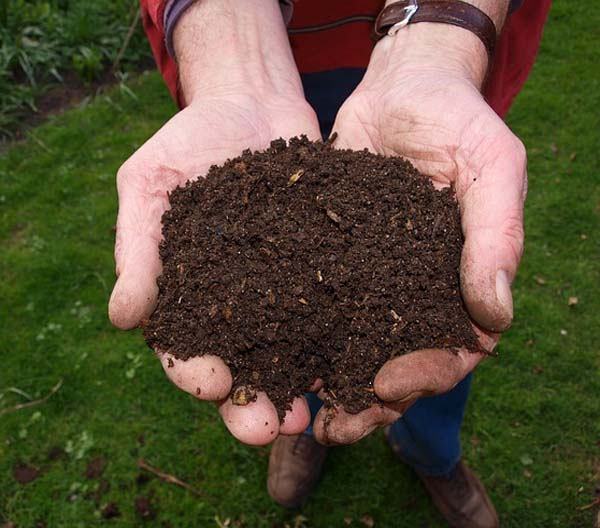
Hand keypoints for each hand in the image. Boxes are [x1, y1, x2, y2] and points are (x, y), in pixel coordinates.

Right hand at [109, 0, 321, 444]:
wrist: (251, 101)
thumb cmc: (189, 141)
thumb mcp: (149, 184)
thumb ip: (137, 248)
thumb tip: (122, 317)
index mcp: (187, 295)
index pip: (184, 349)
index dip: (195, 373)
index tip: (212, 384)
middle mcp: (237, 304)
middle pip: (242, 368)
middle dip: (252, 404)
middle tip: (270, 427)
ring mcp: (283, 290)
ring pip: (291, 354)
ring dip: (300, 388)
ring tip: (314, 413)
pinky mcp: (323, 269)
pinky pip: (333, 311)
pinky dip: (342, 341)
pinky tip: (357, 362)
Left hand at [313, 22, 525, 444]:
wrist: (402, 87)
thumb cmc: (457, 120)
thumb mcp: (491, 166)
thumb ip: (497, 236)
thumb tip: (495, 317)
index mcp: (459, 282)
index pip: (451, 350)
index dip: (423, 376)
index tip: (386, 388)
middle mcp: (412, 289)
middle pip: (395, 362)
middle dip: (367, 400)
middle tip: (332, 427)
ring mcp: (369, 277)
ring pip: (350, 343)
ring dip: (326, 381)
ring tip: (295, 410)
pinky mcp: (329, 257)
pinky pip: (312, 302)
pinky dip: (294, 332)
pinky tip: (268, 354)